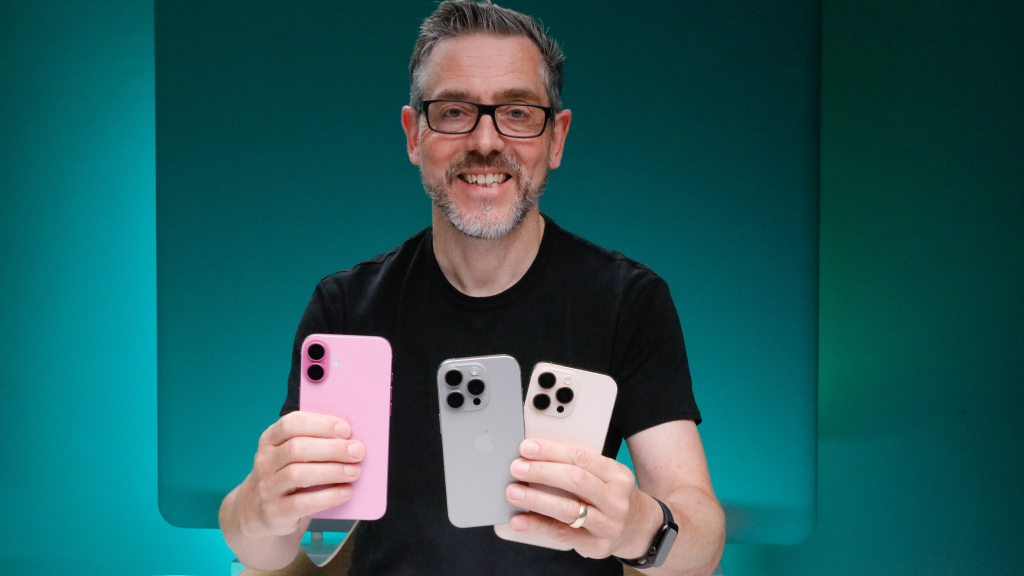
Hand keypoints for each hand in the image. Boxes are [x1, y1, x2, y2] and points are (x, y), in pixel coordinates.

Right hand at [235, 411, 364, 539]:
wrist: (258, 514)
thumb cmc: (285, 476)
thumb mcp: (290, 455)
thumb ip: (313, 443)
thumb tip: (350, 439)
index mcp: (270, 440)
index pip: (291, 424)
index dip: (320, 424)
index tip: (345, 429)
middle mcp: (264, 461)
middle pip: (297, 448)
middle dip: (332, 448)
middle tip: (358, 451)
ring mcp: (266, 487)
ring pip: (298, 474)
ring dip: (332, 471)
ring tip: (355, 471)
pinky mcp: (275, 512)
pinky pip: (302, 503)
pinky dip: (328, 497)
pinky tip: (345, 492)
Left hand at [504, 438, 661, 559]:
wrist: (640, 528)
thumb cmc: (613, 496)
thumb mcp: (607, 475)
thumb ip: (579, 467)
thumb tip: (536, 456)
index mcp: (616, 474)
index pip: (580, 458)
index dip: (551, 451)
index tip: (527, 448)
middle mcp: (615, 499)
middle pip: (575, 481)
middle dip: (541, 472)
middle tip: (517, 468)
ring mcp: (607, 524)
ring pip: (567, 509)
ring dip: (536, 499)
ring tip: (513, 492)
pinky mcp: (596, 545)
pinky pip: (561, 534)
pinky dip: (537, 526)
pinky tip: (520, 521)